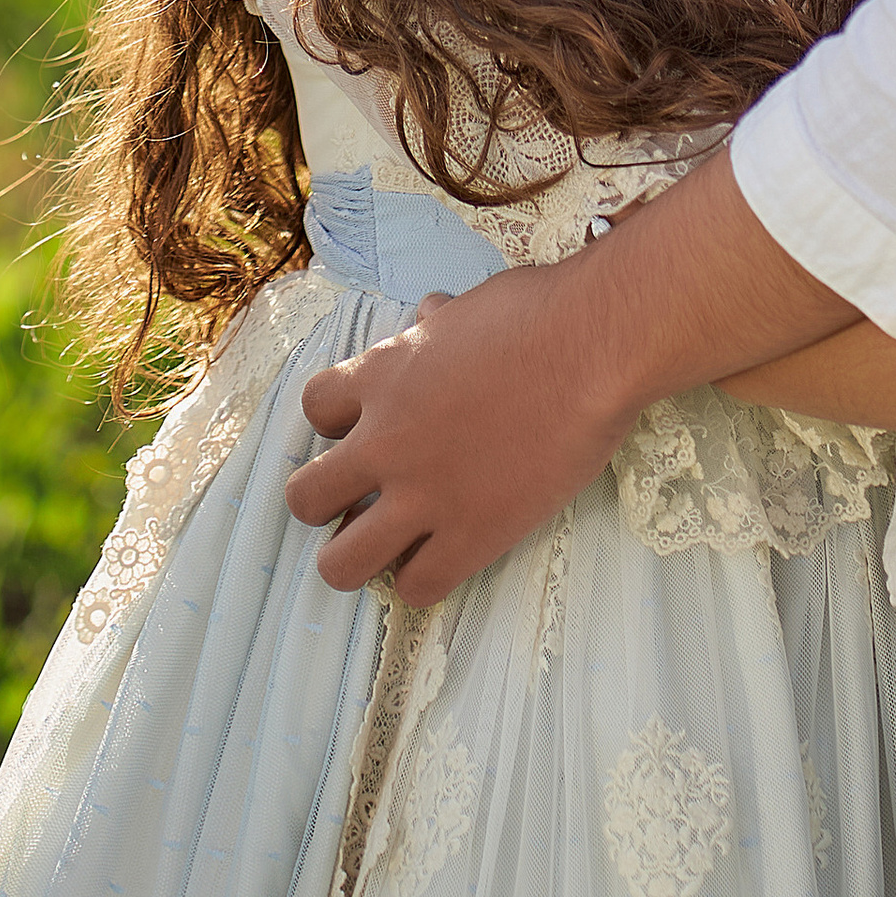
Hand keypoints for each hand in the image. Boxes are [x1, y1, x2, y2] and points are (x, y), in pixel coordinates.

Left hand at [285, 266, 627, 601]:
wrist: (591, 347)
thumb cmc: (537, 312)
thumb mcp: (466, 309)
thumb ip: (434, 324)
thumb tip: (430, 314)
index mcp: (381, 376)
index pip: (314, 408)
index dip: (335, 422)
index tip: (364, 426)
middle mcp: (384, 442)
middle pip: (304, 498)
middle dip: (325, 501)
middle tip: (362, 496)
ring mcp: (423, 496)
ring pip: (342, 565)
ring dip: (356, 557)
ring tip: (385, 545)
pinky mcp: (471, 535)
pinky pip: (417, 587)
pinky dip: (422, 579)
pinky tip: (442, 556)